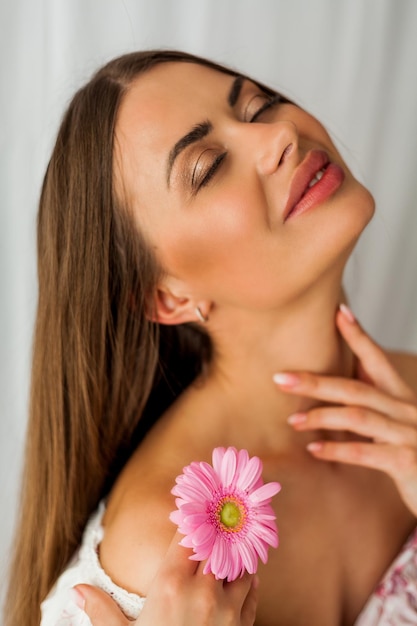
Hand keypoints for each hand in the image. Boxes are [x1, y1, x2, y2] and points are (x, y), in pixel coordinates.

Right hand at [75, 531, 258, 624]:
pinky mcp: (243, 625)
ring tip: (226, 550)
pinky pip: (252, 590)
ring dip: (233, 555)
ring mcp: (227, 607)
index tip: (191, 510)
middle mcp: (202, 589)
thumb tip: (77, 591)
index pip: (187, 533)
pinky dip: (248, 580)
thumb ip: (101, 611)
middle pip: (216, 542)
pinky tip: (241, 578)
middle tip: (212, 522)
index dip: (190, 519)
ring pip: (240, 563)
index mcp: (170, 584)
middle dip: (214, 533)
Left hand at [274, 304, 416, 516]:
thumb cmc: (416, 457)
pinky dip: (336, 450)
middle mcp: (406, 411)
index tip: (338, 312)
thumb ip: (376, 407)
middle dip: (315, 381)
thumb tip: (345, 386)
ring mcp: (408, 435)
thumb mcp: (398, 426)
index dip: (358, 336)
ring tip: (293, 421)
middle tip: (280, 378)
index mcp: (402, 399)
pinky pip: (365, 451)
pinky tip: (313, 450)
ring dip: (320, 416)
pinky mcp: (407, 461)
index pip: (377, 360)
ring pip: (357, 416)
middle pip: (354, 388)